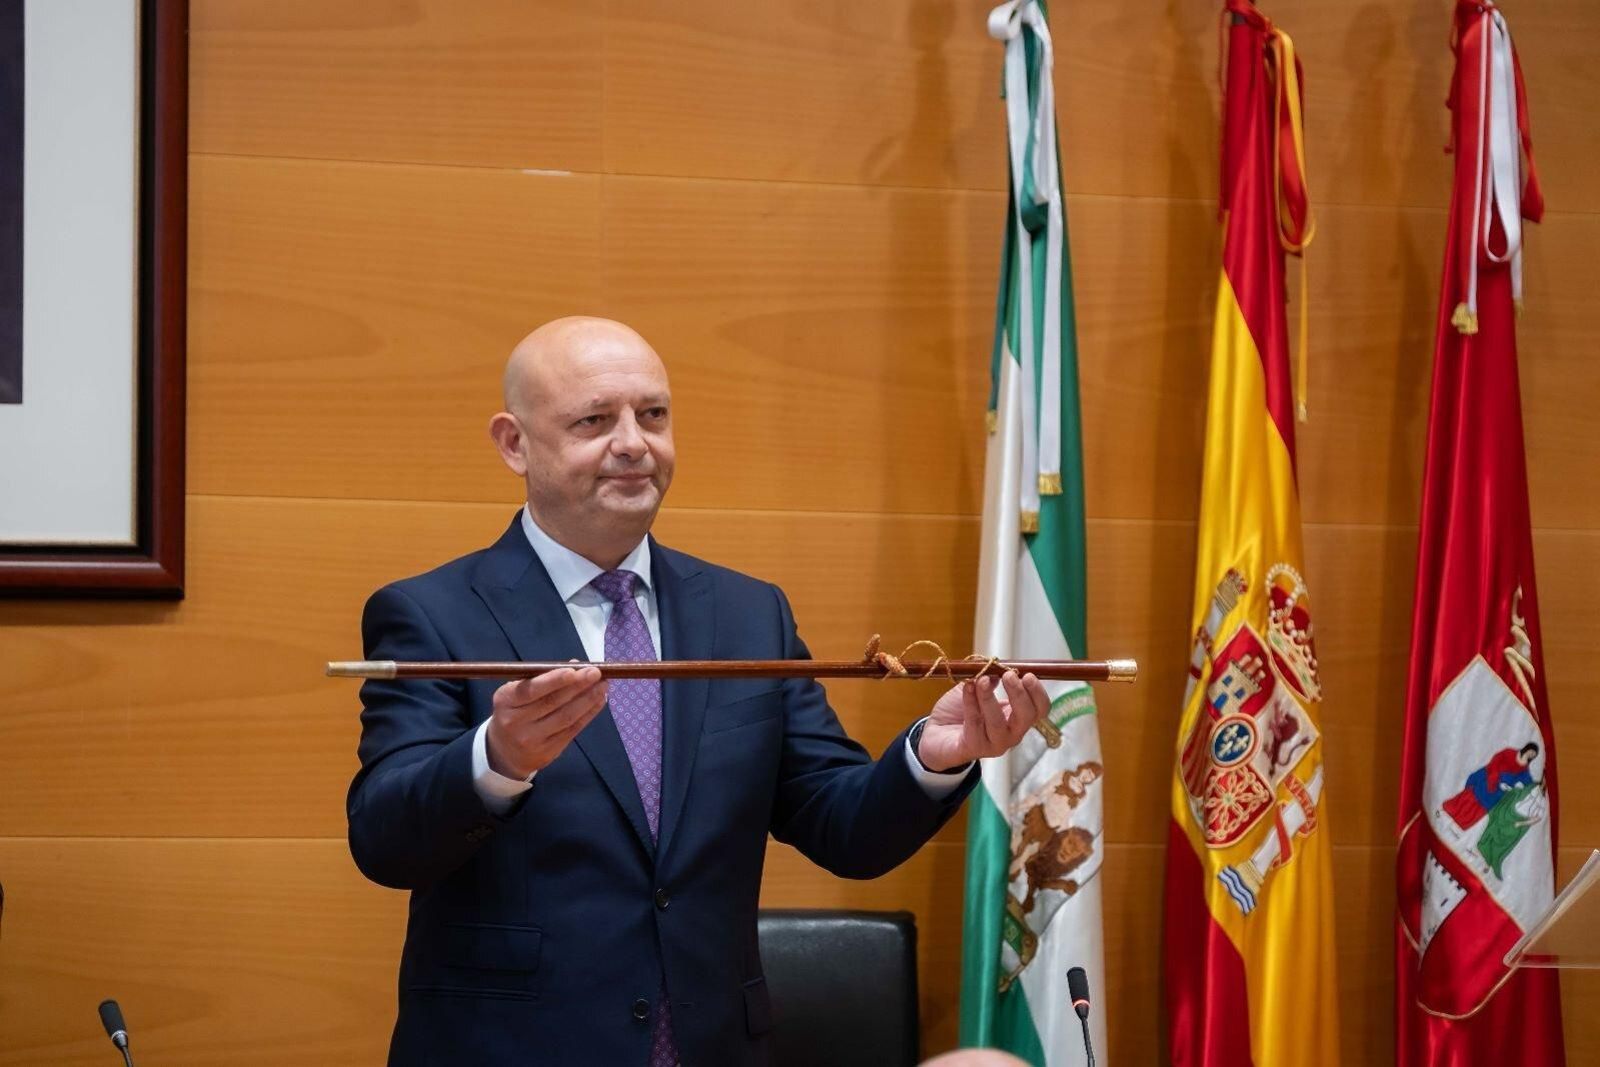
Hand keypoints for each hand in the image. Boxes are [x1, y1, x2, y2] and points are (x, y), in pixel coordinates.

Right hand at [484, 666, 608, 779]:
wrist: (506, 752)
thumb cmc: (515, 711)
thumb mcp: (516, 693)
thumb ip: (542, 678)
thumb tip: (577, 665)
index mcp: (505, 701)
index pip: (530, 689)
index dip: (553, 680)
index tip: (573, 670)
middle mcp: (515, 721)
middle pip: (552, 702)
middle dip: (577, 685)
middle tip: (596, 672)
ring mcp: (532, 739)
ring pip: (566, 717)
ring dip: (588, 699)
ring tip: (603, 685)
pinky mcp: (549, 751)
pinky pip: (573, 730)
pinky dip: (589, 714)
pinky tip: (599, 701)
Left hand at [915, 671, 1049, 771]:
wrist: (935, 732)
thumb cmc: (961, 711)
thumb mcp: (977, 689)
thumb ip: (989, 678)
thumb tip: (999, 666)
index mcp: (1016, 718)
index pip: (1040, 710)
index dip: (1038, 693)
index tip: (1028, 675)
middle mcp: (1010, 734)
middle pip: (1026, 718)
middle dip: (1019, 694)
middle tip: (1008, 676)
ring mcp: (993, 744)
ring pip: (998, 723)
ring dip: (990, 698)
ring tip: (982, 680)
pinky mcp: (973, 747)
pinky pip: (974, 724)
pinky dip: (970, 702)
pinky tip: (967, 687)